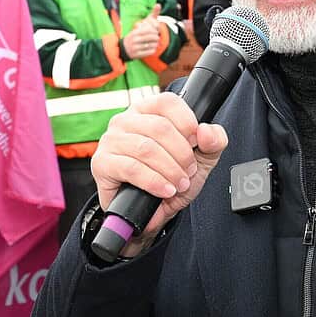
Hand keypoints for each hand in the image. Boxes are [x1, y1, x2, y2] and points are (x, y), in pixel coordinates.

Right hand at [92, 93, 227, 255]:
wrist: (148, 214)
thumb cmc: (170, 178)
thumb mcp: (201, 160)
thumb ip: (213, 142)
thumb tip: (206, 131)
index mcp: (147, 110)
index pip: (168, 102)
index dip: (187, 123)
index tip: (196, 144)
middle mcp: (125, 120)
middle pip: (159, 127)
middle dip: (181, 154)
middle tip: (189, 172)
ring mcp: (111, 141)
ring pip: (146, 148)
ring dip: (170, 169)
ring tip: (179, 184)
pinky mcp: (102, 163)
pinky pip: (131, 168)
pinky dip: (154, 181)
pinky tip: (165, 191)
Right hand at [122, 5, 161, 59]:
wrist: (121, 50)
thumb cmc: (133, 36)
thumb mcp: (138, 27)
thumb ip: (149, 17)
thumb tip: (158, 4)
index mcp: (135, 32)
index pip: (149, 30)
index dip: (155, 30)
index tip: (155, 32)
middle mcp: (135, 39)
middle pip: (152, 37)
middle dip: (156, 37)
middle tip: (156, 38)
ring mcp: (136, 48)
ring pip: (152, 45)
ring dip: (155, 44)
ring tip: (154, 43)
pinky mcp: (137, 55)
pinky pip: (150, 52)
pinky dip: (153, 50)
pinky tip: (151, 48)